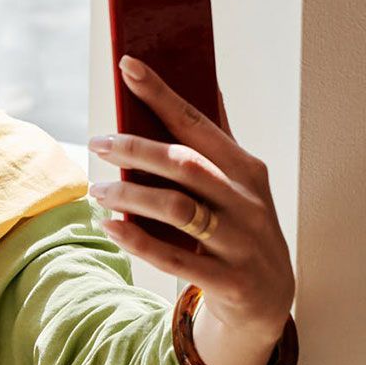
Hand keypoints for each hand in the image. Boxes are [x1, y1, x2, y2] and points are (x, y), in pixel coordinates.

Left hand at [88, 55, 296, 364]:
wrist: (268, 299)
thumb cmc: (239, 226)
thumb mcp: (237, 183)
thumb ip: (215, 140)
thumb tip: (205, 80)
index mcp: (246, 170)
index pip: (198, 123)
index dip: (161, 93)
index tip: (128, 64)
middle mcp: (247, 202)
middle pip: (184, 165)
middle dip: (135, 148)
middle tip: (96, 143)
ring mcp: (240, 243)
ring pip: (176, 209)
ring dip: (129, 195)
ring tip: (97, 190)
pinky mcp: (228, 280)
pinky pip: (174, 258)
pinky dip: (137, 240)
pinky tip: (109, 227)